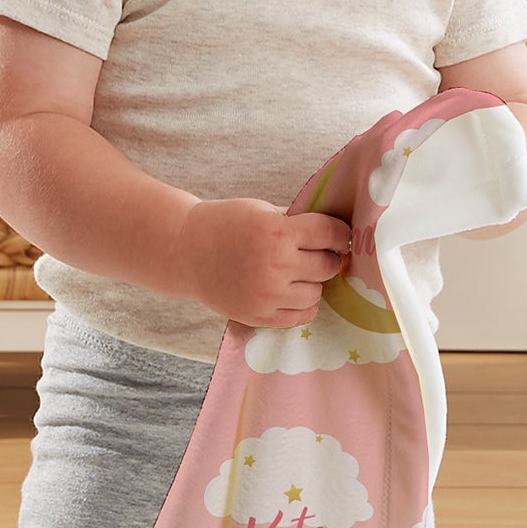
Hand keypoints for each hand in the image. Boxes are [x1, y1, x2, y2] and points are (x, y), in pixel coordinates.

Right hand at [179, 198, 353, 330]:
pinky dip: (301, 304)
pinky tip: (289, 291)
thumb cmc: (226, 224)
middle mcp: (275, 264)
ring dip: (312, 283)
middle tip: (314, 253)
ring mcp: (267, 294)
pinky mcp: (259, 316)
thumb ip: (296, 222)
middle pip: (328, 266)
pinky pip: (301, 316)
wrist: (186, 251)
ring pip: (317, 293)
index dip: (340, 234)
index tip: (339, 236)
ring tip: (295, 273)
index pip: (331, 234)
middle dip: (325, 258)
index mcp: (277, 231)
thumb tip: (336, 233)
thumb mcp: (262, 211)